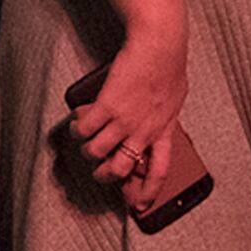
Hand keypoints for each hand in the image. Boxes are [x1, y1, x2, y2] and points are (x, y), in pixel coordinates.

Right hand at [66, 22, 188, 194]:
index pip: (159, 172)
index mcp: (163, 131)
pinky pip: (83, 128)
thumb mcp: (174, 100)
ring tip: (83, 136)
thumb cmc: (168, 65)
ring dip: (85, 147)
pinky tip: (79, 117)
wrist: (159, 45)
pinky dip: (77, 126)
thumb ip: (162, 118)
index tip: (140, 206)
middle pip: (119, 170)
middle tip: (97, 168)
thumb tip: (152, 129)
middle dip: (103, 175)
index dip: (147, 192)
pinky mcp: (107, 106)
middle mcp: (143, 131)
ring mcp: (125, 120)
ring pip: (95, 151)